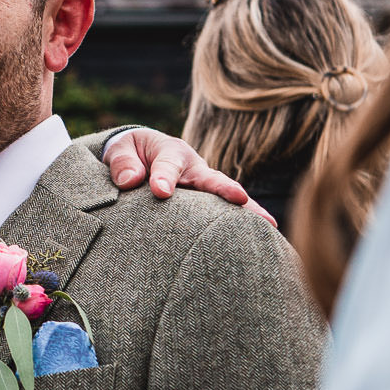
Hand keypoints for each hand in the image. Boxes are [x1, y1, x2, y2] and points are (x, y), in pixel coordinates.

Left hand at [102, 128, 273, 225]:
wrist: (141, 156)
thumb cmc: (130, 154)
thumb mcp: (120, 150)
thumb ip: (122, 162)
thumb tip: (130, 181)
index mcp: (170, 151)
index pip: (168, 165)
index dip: (164, 177)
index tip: (160, 192)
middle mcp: (194, 169)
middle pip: (212, 179)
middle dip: (224, 188)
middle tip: (239, 198)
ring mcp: (203, 189)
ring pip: (225, 199)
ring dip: (247, 210)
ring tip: (268, 224)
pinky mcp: (206, 207)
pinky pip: (224, 216)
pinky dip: (241, 225)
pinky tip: (264, 239)